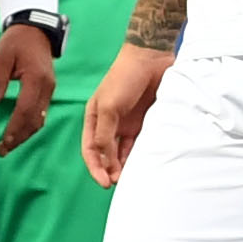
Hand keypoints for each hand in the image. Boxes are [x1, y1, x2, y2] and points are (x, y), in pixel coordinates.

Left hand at [0, 20, 57, 153]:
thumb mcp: (2, 57)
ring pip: (41, 118)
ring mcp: (50, 89)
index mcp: (36, 79)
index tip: (3, 143)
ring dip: (26, 134)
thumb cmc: (17, 40)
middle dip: (19, 137)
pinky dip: (31, 124)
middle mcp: (47, 87)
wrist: (36, 28)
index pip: (25, 111)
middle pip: (35, 119)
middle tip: (3, 150)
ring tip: (10, 145)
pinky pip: (42, 111)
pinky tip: (21, 131)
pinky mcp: (49, 88)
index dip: (14, 129)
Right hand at [84, 41, 173, 185]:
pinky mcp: (145, 121)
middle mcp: (109, 123)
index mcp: (94, 118)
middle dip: (111, 170)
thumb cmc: (124, 78)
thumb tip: (104, 160)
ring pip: (124, 151)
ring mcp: (127, 123)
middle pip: (107, 154)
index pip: (90, 150)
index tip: (105, 183)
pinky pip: (140, 143)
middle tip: (120, 182)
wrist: (151, 58)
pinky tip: (144, 162)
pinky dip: (140, 154)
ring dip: (126, 165)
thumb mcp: (109, 106)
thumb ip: (104, 134)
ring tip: (133, 176)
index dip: (95, 168)